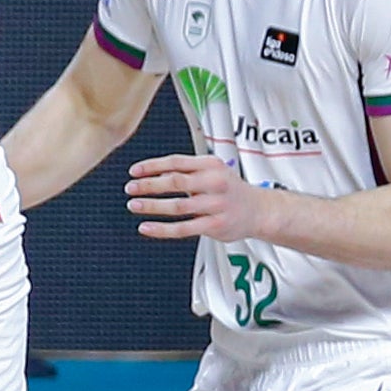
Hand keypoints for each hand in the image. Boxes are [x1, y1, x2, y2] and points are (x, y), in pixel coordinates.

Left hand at [126, 153, 267, 242]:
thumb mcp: (213, 169)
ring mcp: (215, 205)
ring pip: (177, 206)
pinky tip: (147, 227)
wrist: (260, 211)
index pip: (175, 161)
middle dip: (148, 185)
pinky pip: (184, 228)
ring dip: (151, 206)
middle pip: (174, 182)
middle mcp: (214, 183)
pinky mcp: (215, 226)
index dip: (151, 166)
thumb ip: (187, 169)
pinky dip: (162, 229)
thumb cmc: (230, 188)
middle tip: (130, 188)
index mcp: (210, 165)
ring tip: (133, 205)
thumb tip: (153, 173)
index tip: (134, 171)